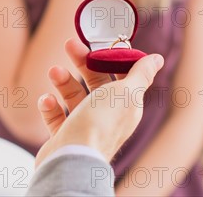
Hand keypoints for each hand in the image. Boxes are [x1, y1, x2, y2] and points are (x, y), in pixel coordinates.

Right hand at [34, 38, 163, 167]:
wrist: (72, 158)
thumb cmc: (100, 123)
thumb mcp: (126, 93)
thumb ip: (141, 74)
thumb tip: (156, 59)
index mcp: (126, 106)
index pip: (121, 76)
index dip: (110, 58)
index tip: (98, 44)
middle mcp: (107, 117)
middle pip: (95, 83)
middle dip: (82, 62)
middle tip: (69, 44)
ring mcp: (85, 127)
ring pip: (74, 97)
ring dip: (63, 82)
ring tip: (53, 72)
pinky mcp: (65, 136)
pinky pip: (56, 116)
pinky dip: (50, 106)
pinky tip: (46, 100)